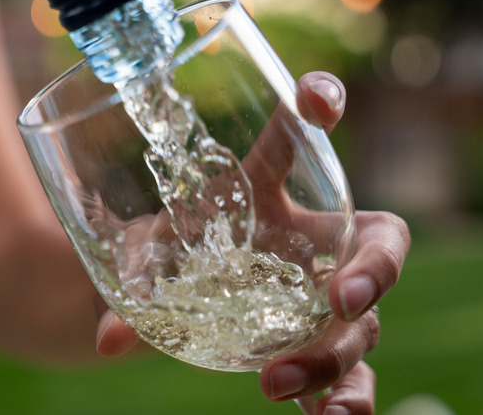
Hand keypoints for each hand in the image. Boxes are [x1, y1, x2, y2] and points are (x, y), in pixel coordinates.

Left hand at [94, 72, 409, 413]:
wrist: (169, 300)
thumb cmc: (166, 254)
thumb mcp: (145, 258)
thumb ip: (131, 287)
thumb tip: (108, 339)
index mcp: (268, 194)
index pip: (299, 138)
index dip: (320, 106)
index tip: (316, 97)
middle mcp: (309, 242)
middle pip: (374, 243)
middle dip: (371, 266)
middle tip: (338, 296)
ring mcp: (320, 297)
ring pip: (361, 322)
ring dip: (334, 354)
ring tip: (281, 382)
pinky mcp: (314, 345)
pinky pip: (349, 375)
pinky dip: (345, 401)